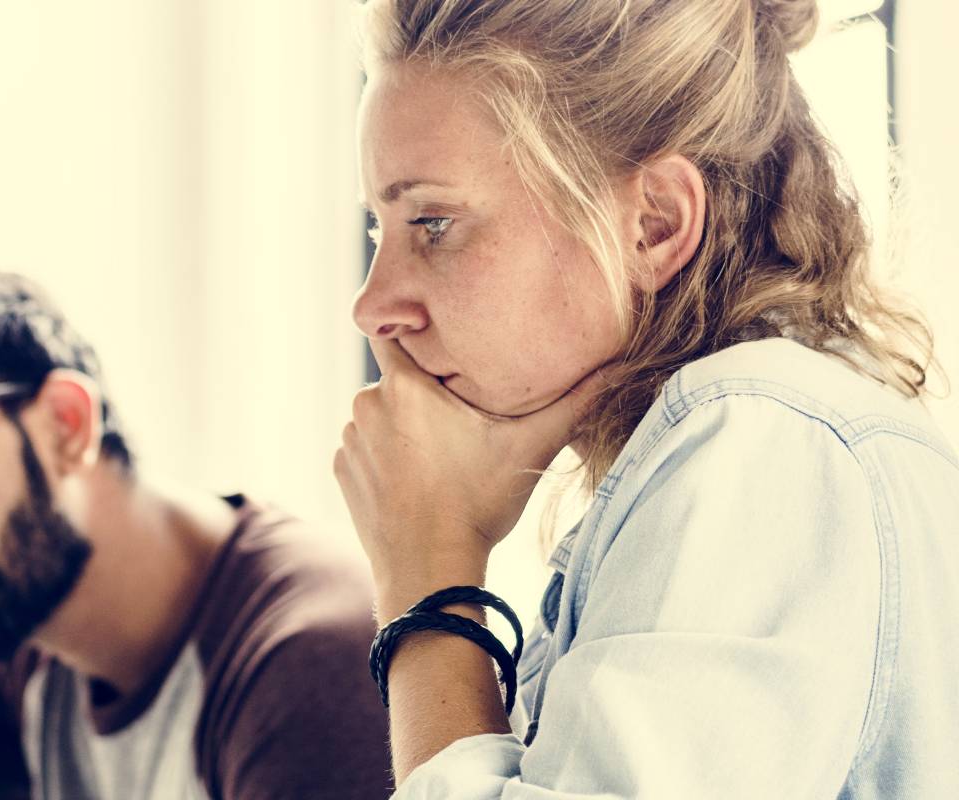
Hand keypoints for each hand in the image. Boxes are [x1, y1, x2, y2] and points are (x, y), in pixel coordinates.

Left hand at [333, 339, 605, 611]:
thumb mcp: (530, 447)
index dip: (413, 330)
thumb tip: (618, 367)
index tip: (437, 340)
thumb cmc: (477, 506)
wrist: (429, 572)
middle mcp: (366, 405)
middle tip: (458, 415)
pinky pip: (364, 449)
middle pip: (395, 379)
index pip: (393, 331)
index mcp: (404, 386)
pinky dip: (384, 457)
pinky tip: (415, 479)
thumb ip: (574, 402)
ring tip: (438, 453)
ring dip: (400, 425)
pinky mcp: (341, 472)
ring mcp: (350, 441)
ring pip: (379, 415)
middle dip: (421, 390)